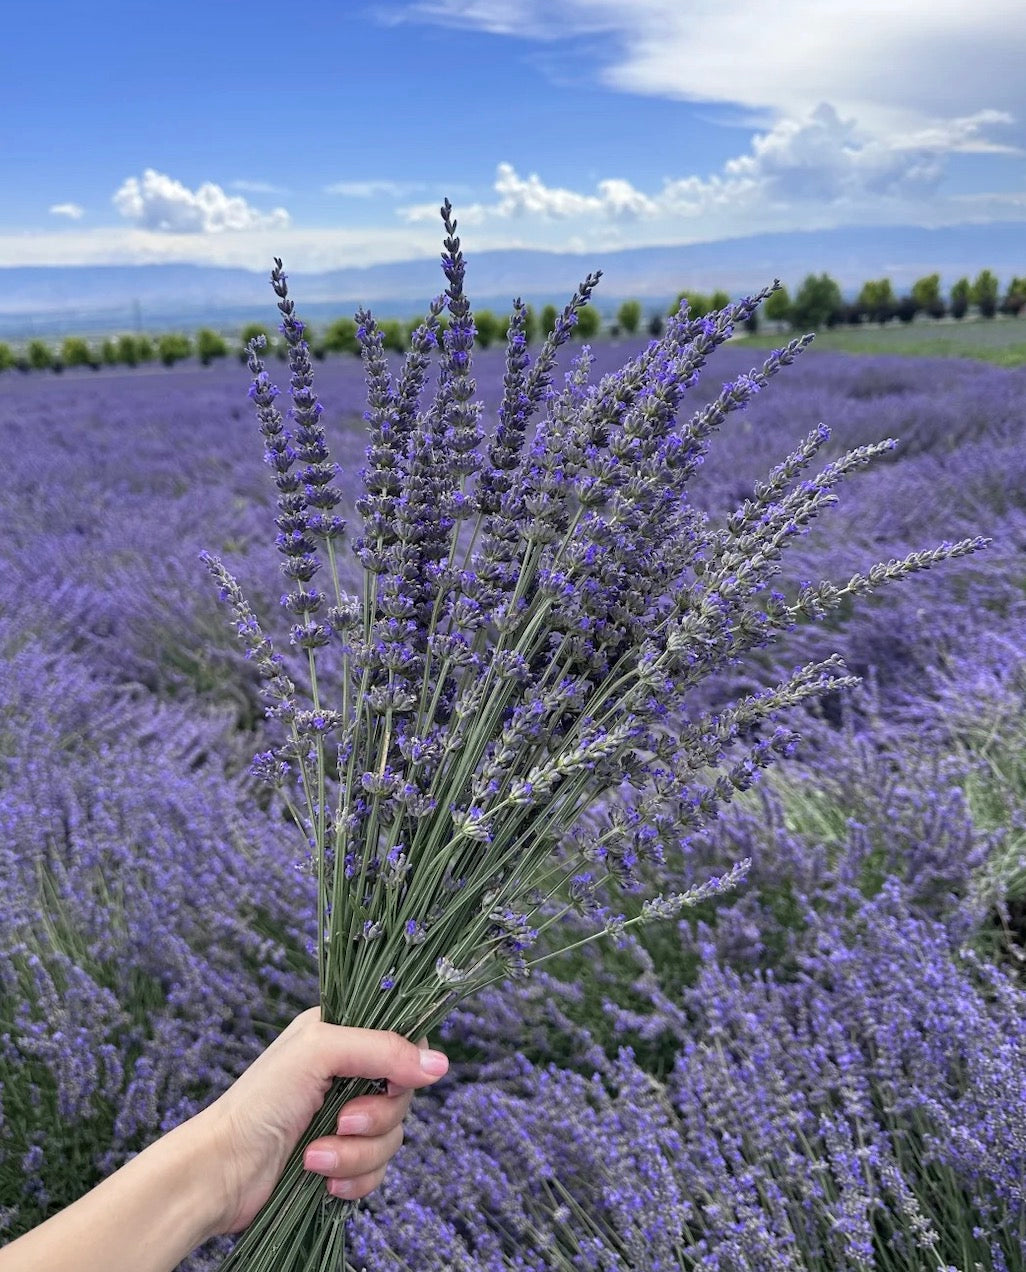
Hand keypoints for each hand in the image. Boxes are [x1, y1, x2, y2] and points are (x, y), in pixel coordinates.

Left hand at [197, 1007, 448, 1234]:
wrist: (222, 1171)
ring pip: (391, 1138)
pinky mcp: (340, 1161)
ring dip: (356, 1154)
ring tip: (315, 1157)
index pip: (402, 1040)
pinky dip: (353, 1178)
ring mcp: (344, 1120)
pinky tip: (322, 1179)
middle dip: (374, 1118)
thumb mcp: (321, 1053)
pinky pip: (377, 1172)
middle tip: (340, 1122)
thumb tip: (441, 1066)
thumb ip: (383, 1050)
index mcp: (341, 1035)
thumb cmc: (260, 1100)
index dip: (407, 1064)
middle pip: (403, 1095)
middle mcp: (347, 1074)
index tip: (393, 1082)